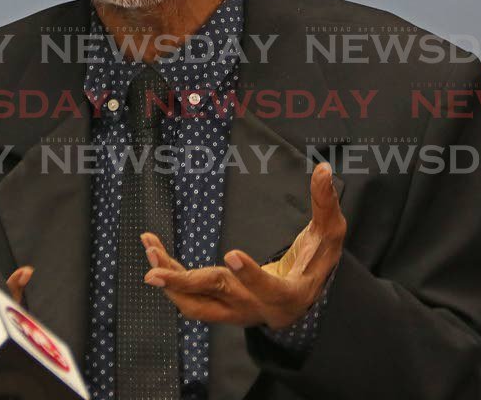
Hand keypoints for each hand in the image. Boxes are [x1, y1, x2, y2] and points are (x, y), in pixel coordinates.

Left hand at [143, 162, 345, 329]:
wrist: (303, 296)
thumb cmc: (318, 260)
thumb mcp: (329, 232)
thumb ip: (326, 203)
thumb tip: (324, 170)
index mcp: (287, 295)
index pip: (268, 289)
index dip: (250, 274)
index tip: (231, 254)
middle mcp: (256, 309)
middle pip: (217, 299)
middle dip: (184, 284)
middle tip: (155, 272)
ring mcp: (234, 311)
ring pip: (195, 304)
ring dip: (170, 280)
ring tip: (150, 250)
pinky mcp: (218, 305)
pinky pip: (188, 295)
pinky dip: (170, 274)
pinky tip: (153, 250)